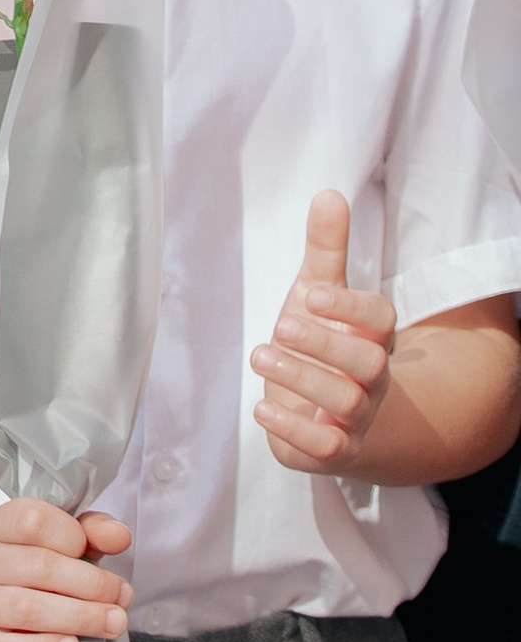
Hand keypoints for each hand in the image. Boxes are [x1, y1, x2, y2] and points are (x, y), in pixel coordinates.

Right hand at [0, 497, 131, 641]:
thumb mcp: (56, 547)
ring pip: (26, 609)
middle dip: (92, 585)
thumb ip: (90, 534)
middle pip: (39, 566)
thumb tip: (119, 535)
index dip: (73, 535)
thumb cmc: (28, 579)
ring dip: (80, 618)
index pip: (33, 519)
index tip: (92, 552)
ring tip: (112, 624)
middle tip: (121, 599)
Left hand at [252, 188, 395, 472]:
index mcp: (370, 335)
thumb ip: (326, 249)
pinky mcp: (331, 448)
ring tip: (261, 356)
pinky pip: (325, 447)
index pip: (380, 319)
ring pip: (346, 403)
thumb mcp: (319, 294)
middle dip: (325, 346)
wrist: (336, 415)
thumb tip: (328, 193)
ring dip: (303, 380)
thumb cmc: (323, 342)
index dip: (351, 308)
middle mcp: (369, 377)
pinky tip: (262, 410)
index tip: (313, 295)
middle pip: (369, 364)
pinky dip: (295, 431)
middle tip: (282, 326)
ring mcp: (353, 416)